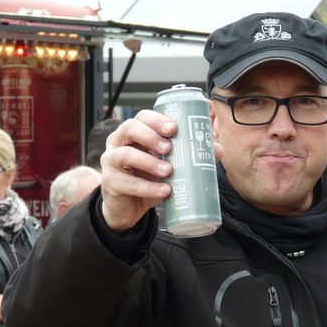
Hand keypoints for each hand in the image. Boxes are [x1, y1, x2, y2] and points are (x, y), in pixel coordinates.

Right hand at [99, 111, 222, 230]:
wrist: (129, 208)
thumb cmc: (148, 180)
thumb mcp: (169, 167)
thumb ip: (189, 157)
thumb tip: (216, 149)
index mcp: (133, 134)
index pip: (142, 117)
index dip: (156, 119)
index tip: (174, 128)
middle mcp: (118, 143)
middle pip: (129, 128)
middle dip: (150, 135)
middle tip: (169, 147)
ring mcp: (110, 162)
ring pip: (125, 154)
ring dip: (149, 162)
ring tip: (168, 171)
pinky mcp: (110, 183)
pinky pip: (127, 183)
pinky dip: (147, 187)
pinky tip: (164, 191)